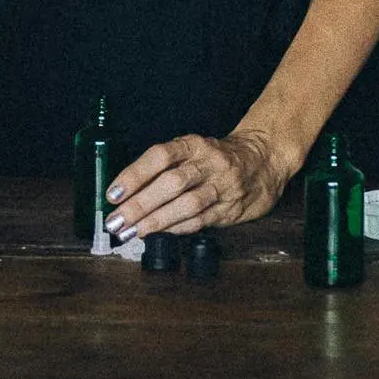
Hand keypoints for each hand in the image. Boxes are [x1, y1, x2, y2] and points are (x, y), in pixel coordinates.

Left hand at [107, 127, 290, 235]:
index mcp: (194, 144)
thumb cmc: (216, 157)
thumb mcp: (191, 150)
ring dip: (157, 221)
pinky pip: (201, 220)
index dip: (135, 174)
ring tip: (134, 232)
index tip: (114, 193)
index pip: (160, 156)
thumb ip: (163, 168)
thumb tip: (124, 195)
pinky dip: (178, 228)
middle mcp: (209, 162)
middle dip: (140, 204)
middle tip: (117, 220)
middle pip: (172, 183)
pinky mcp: (231, 207)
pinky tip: (160, 234)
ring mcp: (222, 185)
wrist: (264, 159)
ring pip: (187, 204)